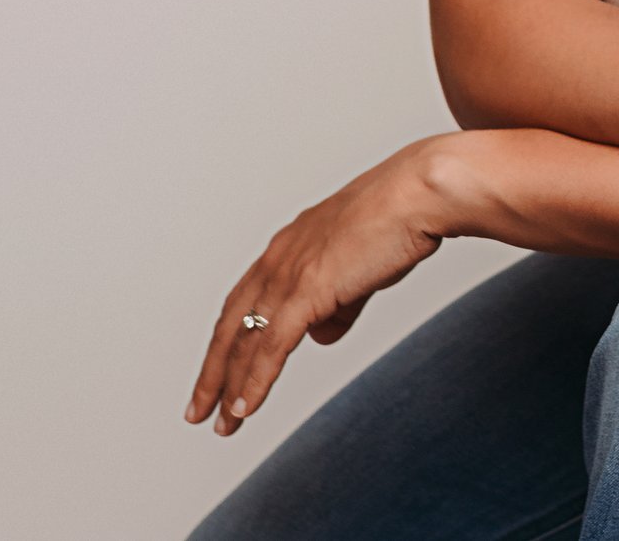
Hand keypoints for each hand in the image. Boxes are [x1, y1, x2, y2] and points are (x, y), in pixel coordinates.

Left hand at [183, 135, 454, 437]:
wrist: (418, 194)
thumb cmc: (401, 219)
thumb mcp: (360, 267)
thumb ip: (338, 305)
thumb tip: (322, 337)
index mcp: (288, 247)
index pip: (243, 302)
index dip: (228, 339)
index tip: (220, 370)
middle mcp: (277, 259)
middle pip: (230, 325)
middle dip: (213, 372)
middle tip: (199, 409)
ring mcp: (288, 274)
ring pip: (244, 341)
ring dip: (228, 386)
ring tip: (223, 424)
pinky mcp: (306, 290)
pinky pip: (271, 346)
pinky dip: (254, 380)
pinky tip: (245, 407)